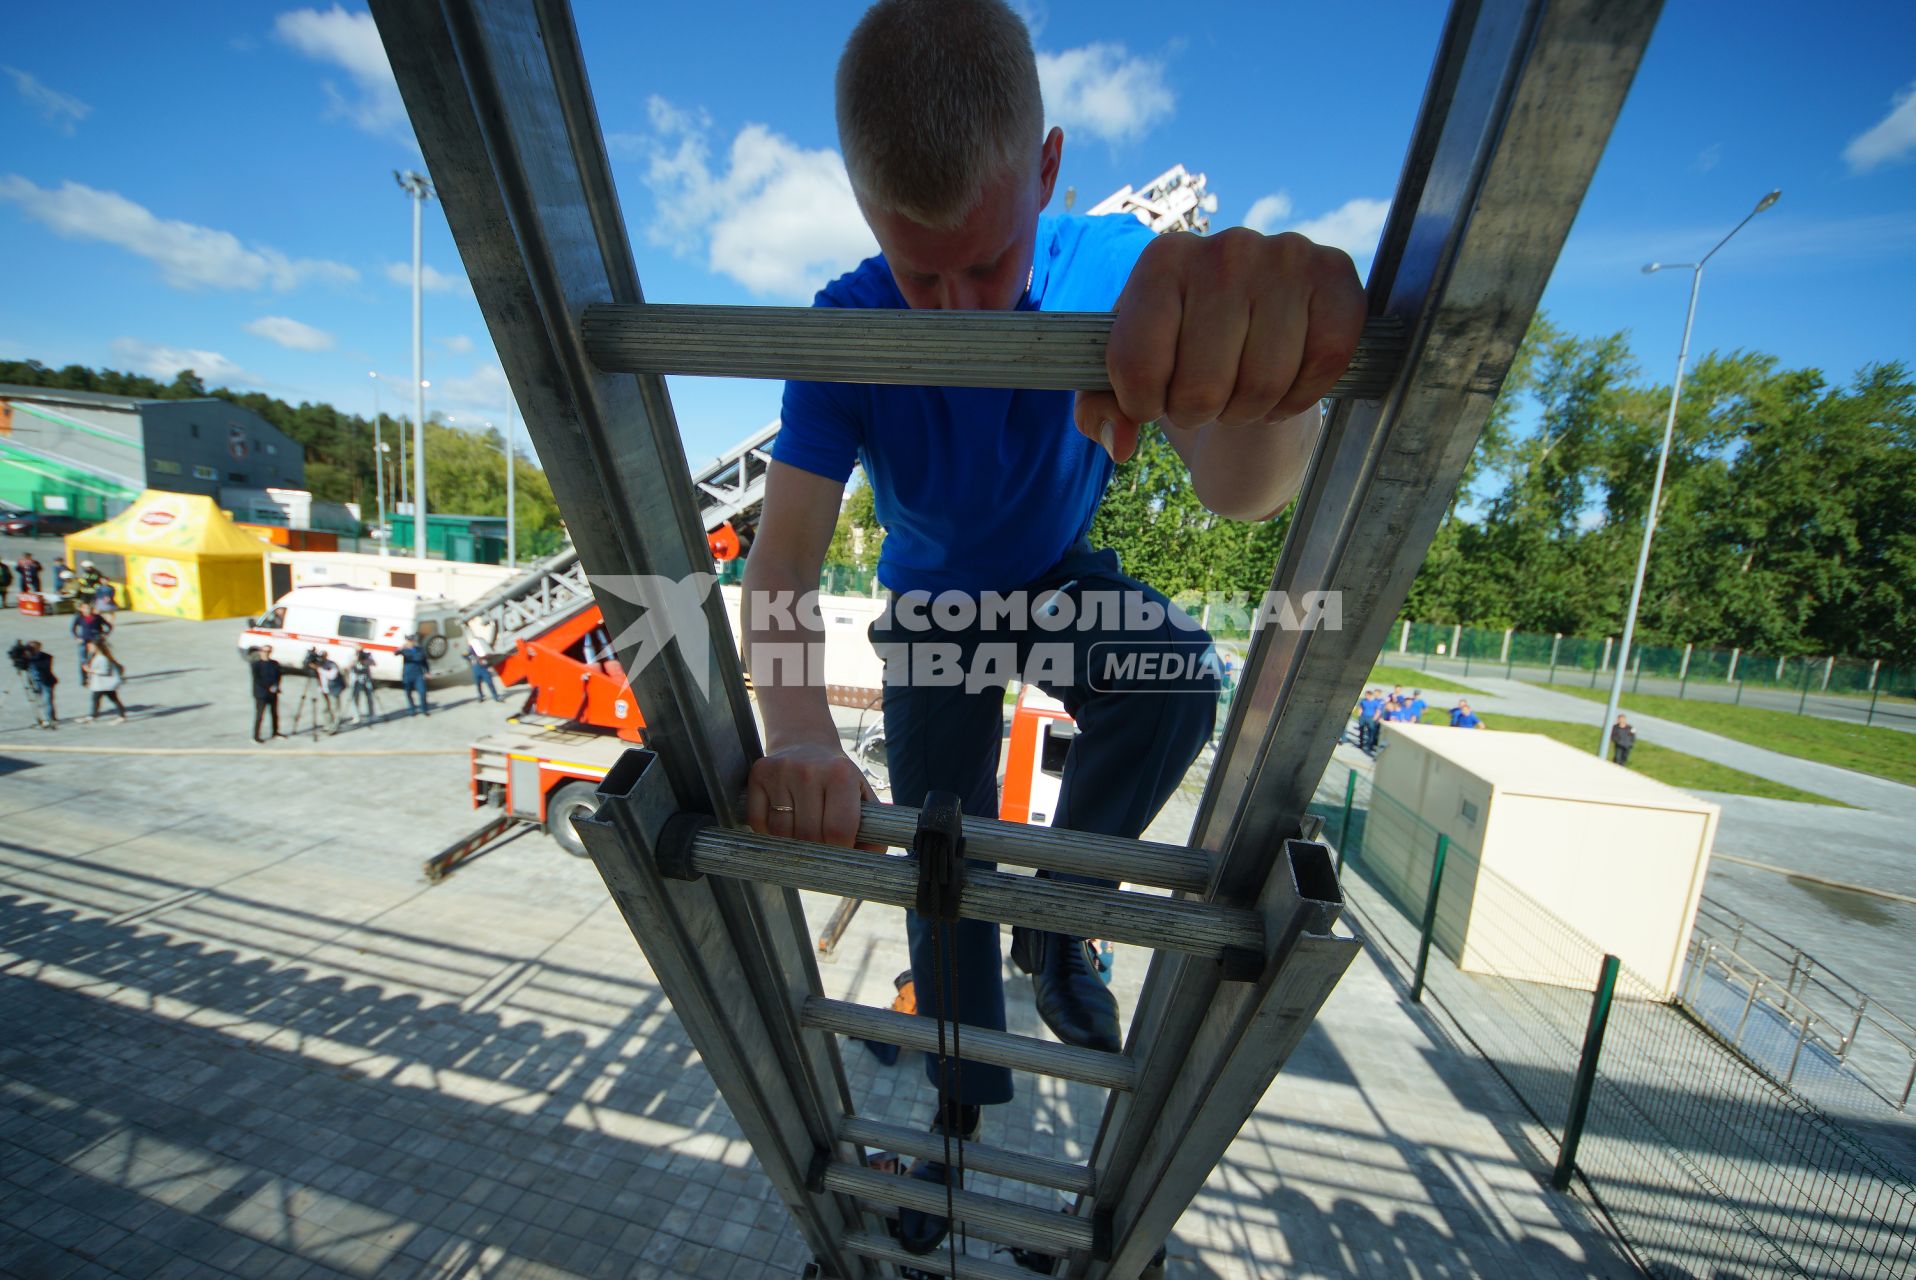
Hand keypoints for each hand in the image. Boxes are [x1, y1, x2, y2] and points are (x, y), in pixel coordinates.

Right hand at [747, 740, 883, 851]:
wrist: (805, 742)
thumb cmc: (837, 777)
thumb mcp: (862, 795)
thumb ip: (873, 829)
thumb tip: (870, 859)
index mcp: (841, 775)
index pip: (839, 830)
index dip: (840, 848)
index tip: (840, 848)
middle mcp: (809, 771)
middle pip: (809, 835)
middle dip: (816, 847)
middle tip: (821, 841)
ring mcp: (781, 772)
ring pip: (781, 832)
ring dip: (791, 841)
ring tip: (802, 829)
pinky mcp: (759, 774)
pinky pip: (758, 822)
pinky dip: (768, 831)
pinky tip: (782, 820)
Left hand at [1074, 228, 1365, 460]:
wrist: (1258, 327)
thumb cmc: (1183, 349)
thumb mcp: (1130, 370)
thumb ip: (1101, 407)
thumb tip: (1118, 443)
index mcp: (1162, 261)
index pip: (1136, 366)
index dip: (1143, 405)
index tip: (1153, 397)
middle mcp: (1225, 248)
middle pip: (1202, 387)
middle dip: (1199, 412)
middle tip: (1206, 397)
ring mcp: (1285, 257)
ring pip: (1262, 385)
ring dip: (1248, 410)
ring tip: (1242, 390)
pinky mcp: (1336, 274)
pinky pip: (1322, 365)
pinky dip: (1299, 397)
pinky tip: (1285, 385)